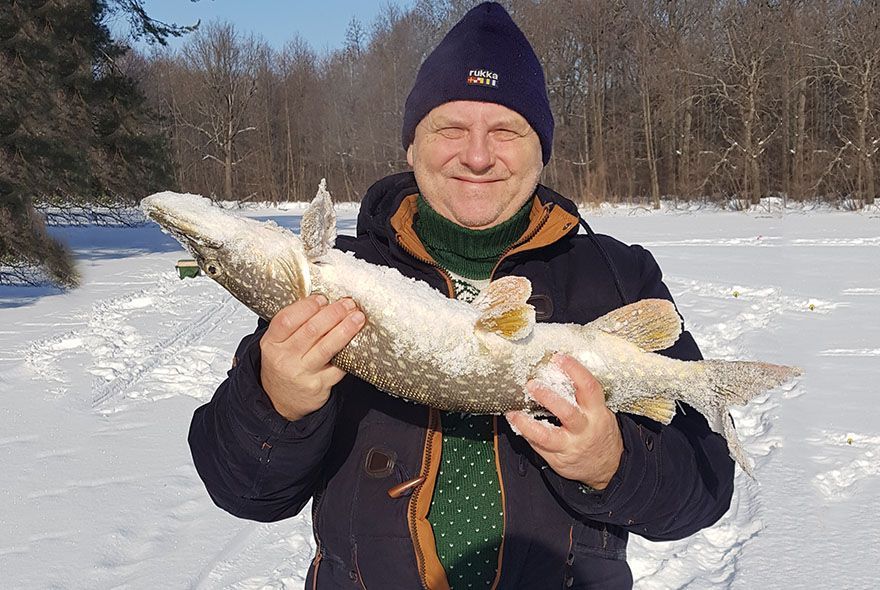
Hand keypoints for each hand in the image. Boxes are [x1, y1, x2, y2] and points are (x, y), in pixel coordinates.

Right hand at [259, 294, 364, 420]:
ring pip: (327, 347)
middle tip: (347, 304)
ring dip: (345, 329)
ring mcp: (302, 374)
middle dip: (333, 313)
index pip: (287, 320)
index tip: (322, 298)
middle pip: (311, 330)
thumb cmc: (283, 366)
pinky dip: (349, 352)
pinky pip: (338, 366)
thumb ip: (294, 325)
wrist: (280, 402)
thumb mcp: (277, 344)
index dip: (307, 306)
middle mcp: (285, 359)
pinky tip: (357, 341)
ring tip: (357, 318)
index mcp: (271, 344)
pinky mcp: (319, 386)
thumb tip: (323, 302)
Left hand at [506, 354, 622, 489]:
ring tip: (513, 412)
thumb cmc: (599, 431)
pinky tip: (515, 423)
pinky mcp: (558, 459)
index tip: (559, 358)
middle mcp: (584, 429)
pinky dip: (525, 434)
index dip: (575, 371)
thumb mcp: (599, 412)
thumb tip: (556, 371)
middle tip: (531, 384)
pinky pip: (538, 447)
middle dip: (548, 397)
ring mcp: (570, 446)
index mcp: (597, 413)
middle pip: (567, 412)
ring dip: (527, 423)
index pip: (589, 388)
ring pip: (547, 436)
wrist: (608, 467)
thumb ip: (583, 397)